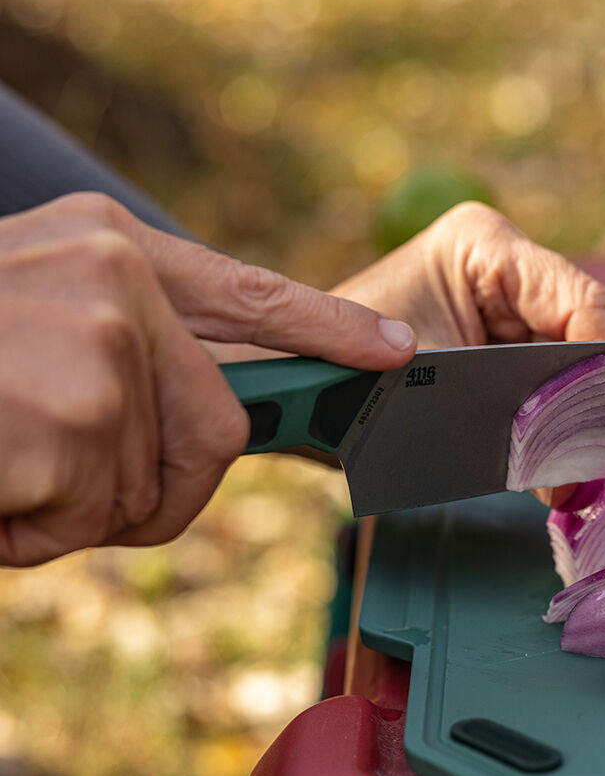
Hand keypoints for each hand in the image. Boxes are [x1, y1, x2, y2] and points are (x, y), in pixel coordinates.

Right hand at [0, 193, 415, 565]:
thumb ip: (123, 332)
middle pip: (219, 426)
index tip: (394, 350)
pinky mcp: (78, 414)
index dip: (330, 331)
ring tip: (7, 462)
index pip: (252, 296)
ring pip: (149, 485)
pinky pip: (92, 516)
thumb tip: (202, 400)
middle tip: (69, 481)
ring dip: (78, 505)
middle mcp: (120, 282)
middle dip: (161, 482)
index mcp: (112, 245)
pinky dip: (35, 531)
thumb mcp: (30, 297)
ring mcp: (104, 345)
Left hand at [332, 201, 604, 505]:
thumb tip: (570, 470)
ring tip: (581, 471)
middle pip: (582, 335)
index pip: (580, 301)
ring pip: (570, 365)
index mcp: (484, 246)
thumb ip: (503, 414)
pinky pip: (543, 384)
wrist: (299, 385)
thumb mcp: (425, 384)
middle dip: (594, 397)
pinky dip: (551, 423)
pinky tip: (559, 464)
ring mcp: (505, 307)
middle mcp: (504, 268)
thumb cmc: (339, 368)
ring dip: (575, 416)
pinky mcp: (500, 344)